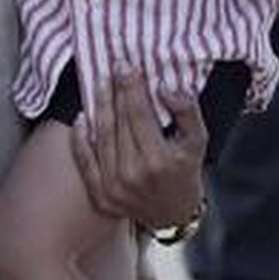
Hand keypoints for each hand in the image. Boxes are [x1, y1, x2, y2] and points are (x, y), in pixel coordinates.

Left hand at [70, 71, 206, 228]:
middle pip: (118, 123)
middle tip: (112, 69)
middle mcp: (133, 175)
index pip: (139, 115)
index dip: (131, 88)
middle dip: (115, 92)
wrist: (174, 213)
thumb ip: (187, 111)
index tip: (125, 66)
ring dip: (98, 109)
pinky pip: (85, 161)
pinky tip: (82, 117)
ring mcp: (114, 188)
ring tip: (100, 87)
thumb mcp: (198, 140)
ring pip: (101, 138)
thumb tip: (165, 88)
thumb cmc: (186, 170)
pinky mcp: (101, 196)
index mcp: (159, 161)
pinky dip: (80, 138)